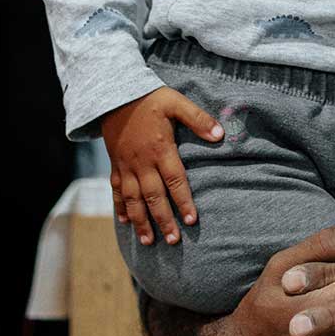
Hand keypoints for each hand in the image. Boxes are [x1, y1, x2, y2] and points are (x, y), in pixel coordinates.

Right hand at [101, 86, 221, 244]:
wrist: (113, 94)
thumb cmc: (149, 98)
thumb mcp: (176, 102)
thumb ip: (198, 119)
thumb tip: (221, 135)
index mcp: (161, 149)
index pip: (175, 181)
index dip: (184, 202)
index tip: (192, 221)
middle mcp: (142, 162)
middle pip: (154, 196)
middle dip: (163, 220)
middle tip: (173, 241)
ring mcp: (126, 165)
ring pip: (133, 199)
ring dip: (141, 221)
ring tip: (148, 241)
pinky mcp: (115, 165)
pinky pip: (117, 190)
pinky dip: (120, 207)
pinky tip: (125, 222)